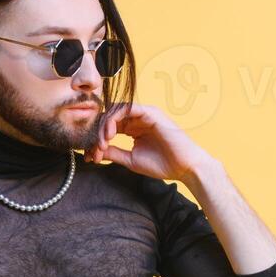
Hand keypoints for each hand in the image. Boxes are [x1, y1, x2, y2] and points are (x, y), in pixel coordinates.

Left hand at [86, 102, 213, 183]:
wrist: (185, 167)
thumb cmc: (163, 164)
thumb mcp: (131, 160)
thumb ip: (113, 152)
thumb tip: (94, 150)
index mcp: (134, 129)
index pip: (109, 127)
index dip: (96, 139)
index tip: (90, 156)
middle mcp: (137, 119)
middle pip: (109, 118)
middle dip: (97, 134)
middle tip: (93, 151)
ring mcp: (144, 114)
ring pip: (114, 112)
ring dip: (103, 127)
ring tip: (101, 144)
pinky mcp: (150, 112)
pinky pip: (126, 108)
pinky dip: (113, 119)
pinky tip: (109, 135)